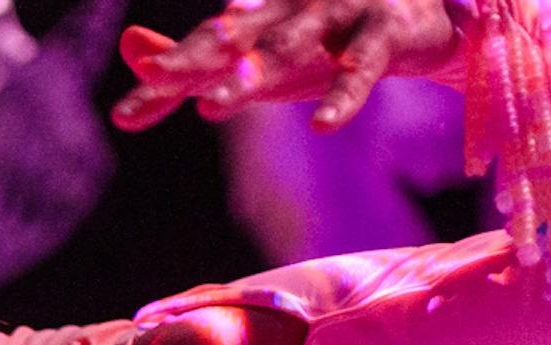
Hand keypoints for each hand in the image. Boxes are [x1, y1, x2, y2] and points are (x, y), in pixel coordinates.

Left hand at [113, 0, 463, 133]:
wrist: (425, 8)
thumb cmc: (328, 28)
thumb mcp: (258, 46)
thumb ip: (196, 55)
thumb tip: (129, 46)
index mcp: (256, 14)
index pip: (202, 47)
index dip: (166, 76)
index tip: (124, 116)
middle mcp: (289, 7)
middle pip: (233, 36)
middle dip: (193, 59)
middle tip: (157, 79)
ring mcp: (337, 12)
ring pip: (289, 45)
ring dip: (253, 72)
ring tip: (214, 104)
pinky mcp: (386, 28)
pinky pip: (360, 65)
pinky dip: (342, 95)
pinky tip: (321, 126)